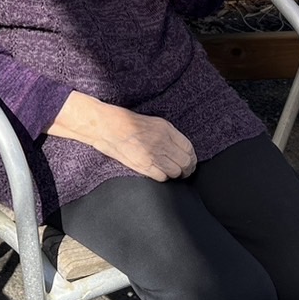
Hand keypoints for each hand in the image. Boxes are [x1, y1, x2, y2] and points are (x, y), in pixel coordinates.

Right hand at [49, 92, 196, 180]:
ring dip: (176, 174)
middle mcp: (162, 142)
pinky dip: (163, 177)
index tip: (190, 161)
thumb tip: (180, 149)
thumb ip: (168, 134)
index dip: (192, 157)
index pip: (189, 148)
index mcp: (166, 129)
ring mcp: (153, 155)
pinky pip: (162, 177)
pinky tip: (159, 172)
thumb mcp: (153, 122)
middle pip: (185, 162)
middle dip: (188, 168)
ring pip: (176, 172)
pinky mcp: (143, 166)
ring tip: (173, 173)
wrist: (106, 127)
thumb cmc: (126, 122)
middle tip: (185, 171)